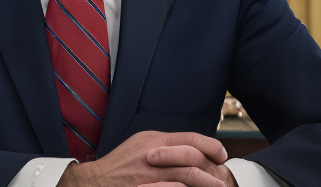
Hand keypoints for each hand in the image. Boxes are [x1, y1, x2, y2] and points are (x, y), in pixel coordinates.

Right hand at [58, 131, 231, 186]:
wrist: (97, 182)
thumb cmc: (120, 164)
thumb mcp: (141, 145)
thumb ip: (164, 144)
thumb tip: (191, 146)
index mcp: (153, 140)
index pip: (190, 138)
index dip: (210, 146)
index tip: (221, 154)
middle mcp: (153, 154)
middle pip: (192, 156)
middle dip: (212, 166)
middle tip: (223, 174)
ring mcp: (151, 174)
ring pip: (188, 175)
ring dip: (207, 182)